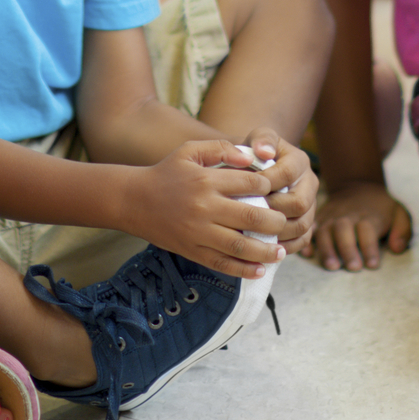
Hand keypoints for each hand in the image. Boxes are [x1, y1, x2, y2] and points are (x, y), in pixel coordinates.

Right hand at [126, 139, 289, 277]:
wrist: (133, 200)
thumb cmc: (166, 172)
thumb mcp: (190, 150)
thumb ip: (222, 148)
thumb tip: (251, 159)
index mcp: (207, 180)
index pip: (251, 185)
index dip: (269, 188)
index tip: (276, 192)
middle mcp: (205, 207)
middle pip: (251, 218)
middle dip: (275, 222)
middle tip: (285, 223)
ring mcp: (198, 232)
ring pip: (239, 246)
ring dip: (265, 252)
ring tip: (281, 253)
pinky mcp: (192, 250)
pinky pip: (221, 264)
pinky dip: (243, 270)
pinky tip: (259, 270)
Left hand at [243, 130, 318, 251]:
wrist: (261, 168)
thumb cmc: (255, 153)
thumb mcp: (258, 139)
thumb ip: (261, 140)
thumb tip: (264, 151)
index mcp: (300, 161)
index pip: (287, 174)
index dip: (265, 184)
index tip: (243, 189)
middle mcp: (310, 183)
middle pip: (299, 203)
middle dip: (272, 211)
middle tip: (248, 215)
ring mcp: (311, 205)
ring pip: (302, 225)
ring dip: (278, 232)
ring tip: (255, 233)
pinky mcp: (308, 224)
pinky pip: (302, 240)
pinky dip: (284, 246)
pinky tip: (264, 246)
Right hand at [309, 177, 410, 271]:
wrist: (356, 185)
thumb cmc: (380, 207)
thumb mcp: (398, 212)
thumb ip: (402, 230)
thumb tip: (396, 248)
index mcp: (368, 216)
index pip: (368, 230)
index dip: (370, 247)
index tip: (372, 265)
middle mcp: (347, 216)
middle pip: (344, 230)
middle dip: (348, 249)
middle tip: (353, 267)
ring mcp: (331, 217)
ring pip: (325, 231)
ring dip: (327, 248)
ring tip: (331, 266)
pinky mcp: (319, 218)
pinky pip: (310, 227)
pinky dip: (307, 240)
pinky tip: (307, 253)